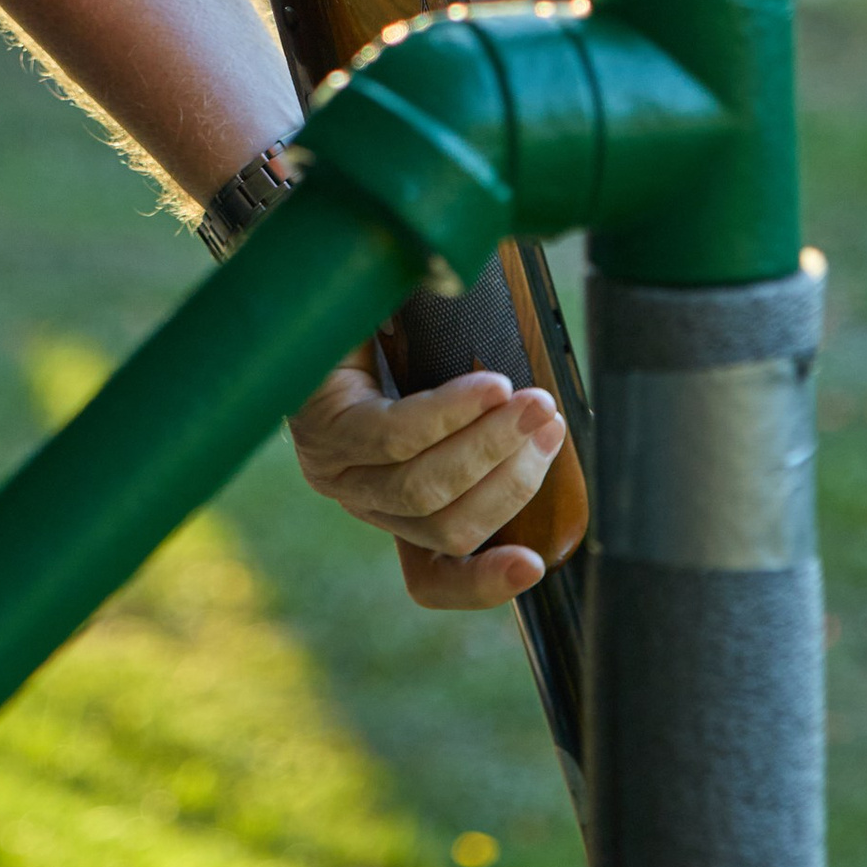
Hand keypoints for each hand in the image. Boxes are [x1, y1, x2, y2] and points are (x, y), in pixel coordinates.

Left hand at [287, 346, 565, 611]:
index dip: (481, 583)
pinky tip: (490, 388)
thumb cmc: (384, 332)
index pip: (429, 576)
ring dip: (494, 448)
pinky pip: (397, 435)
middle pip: (445, 526)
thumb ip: (481, 425)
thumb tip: (548, 430)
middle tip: (551, 426)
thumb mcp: (438, 391)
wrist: (314, 283)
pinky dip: (453, 414)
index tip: (533, 566)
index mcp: (388, 505)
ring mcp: (335, 467)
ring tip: (536, 405)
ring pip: (426, 488)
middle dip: (513, 483)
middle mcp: (359, 497)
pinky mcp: (323, 427)